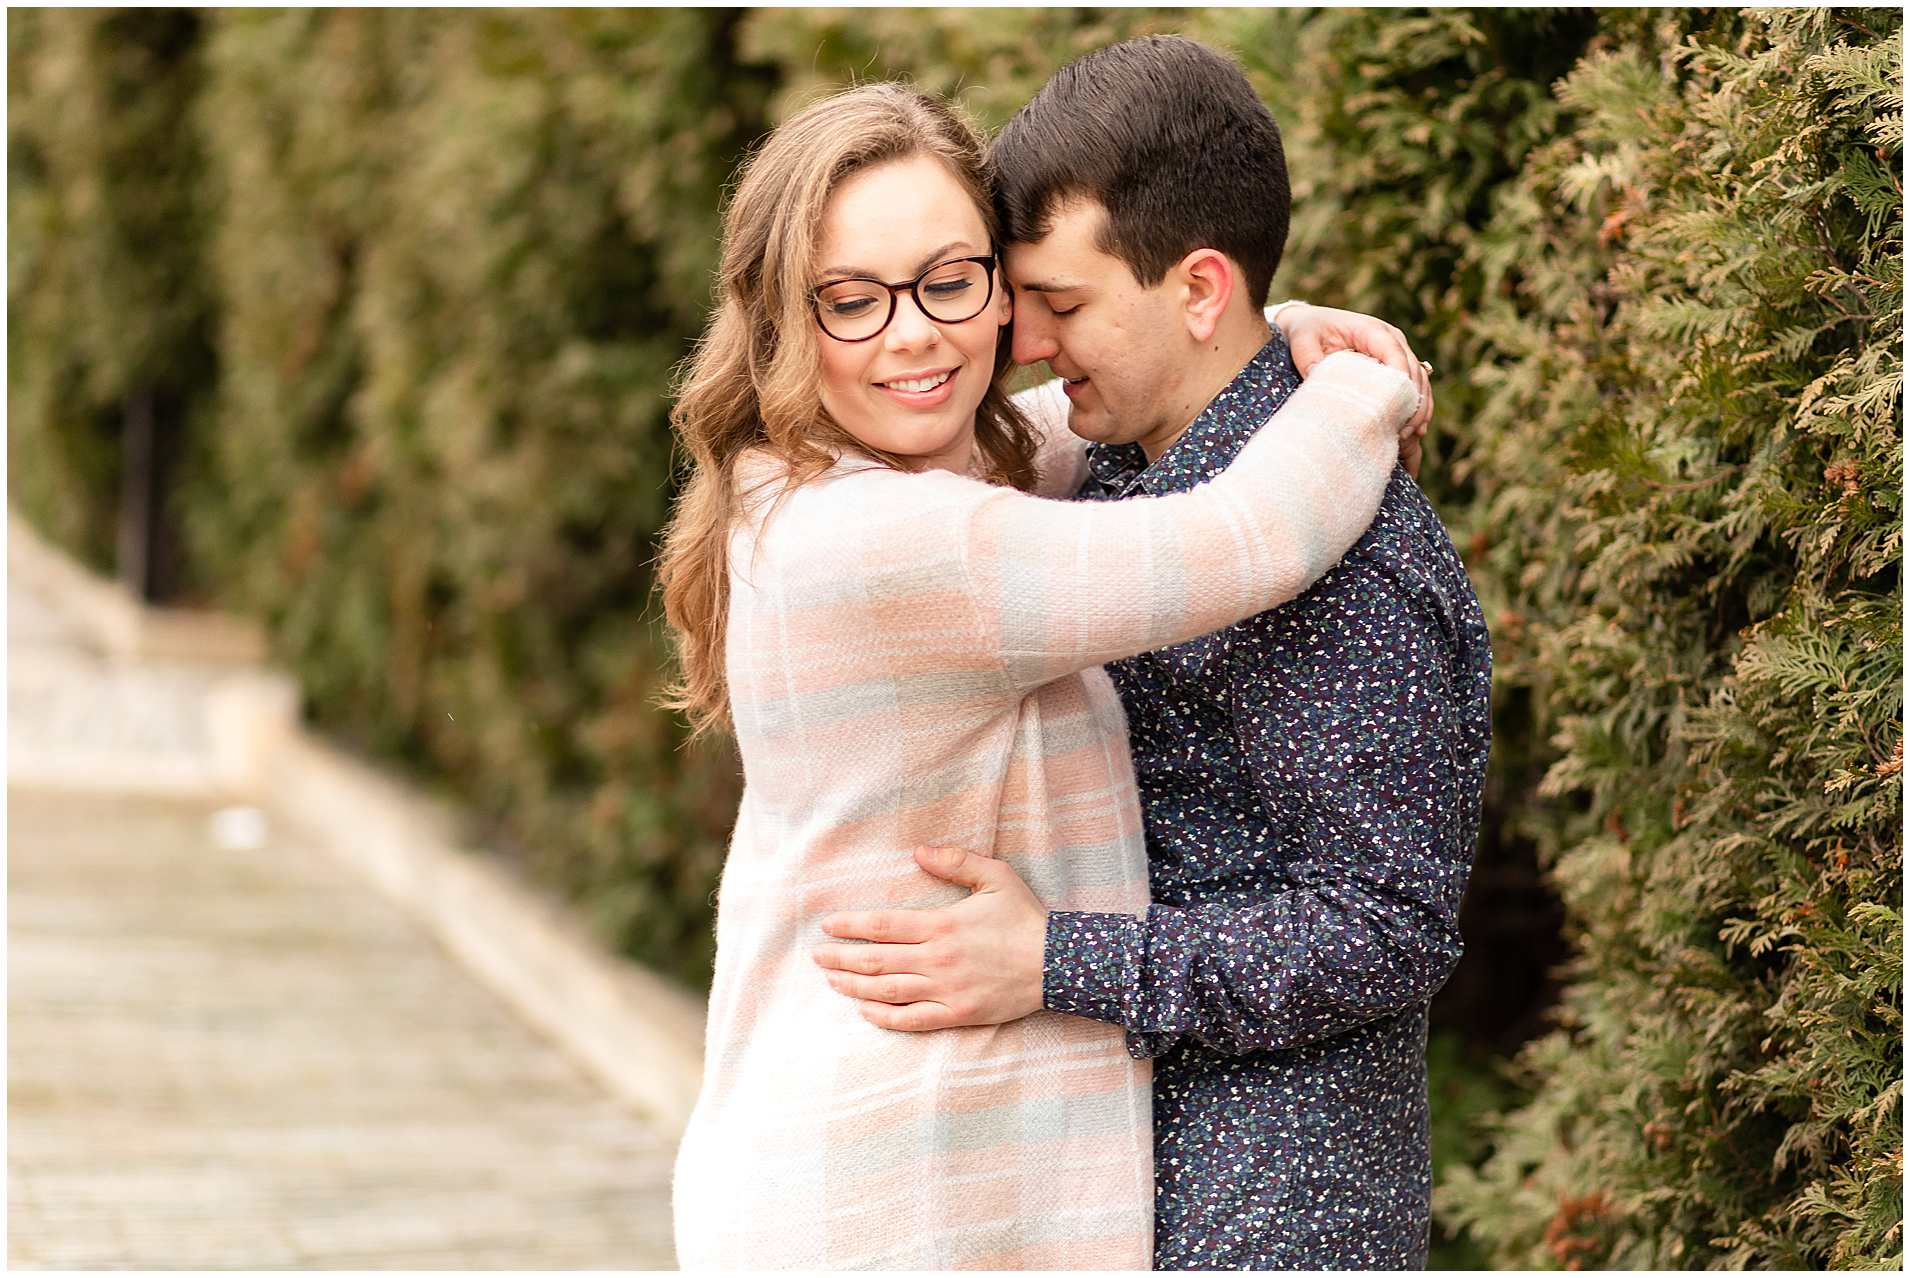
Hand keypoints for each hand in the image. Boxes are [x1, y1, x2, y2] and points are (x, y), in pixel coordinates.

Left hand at [811, 846, 1047, 1030]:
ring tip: (832, 981)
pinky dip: (884, 1017)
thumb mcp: (996, 876)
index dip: (850, 927)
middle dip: (841, 959)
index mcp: (941, 925)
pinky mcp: (957, 1014)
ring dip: (853, 987)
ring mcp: (945, 990)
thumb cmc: (1025, 918)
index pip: (882, 926)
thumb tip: (918, 852)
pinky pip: (912, 1020)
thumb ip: (955, 861)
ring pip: (887, 991)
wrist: (1058, 963)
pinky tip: (865, 1011)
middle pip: (875, 961)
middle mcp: (937, 959)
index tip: (827, 926)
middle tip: (816, 957)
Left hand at [1274, 303, 1433, 475]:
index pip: (1394, 353)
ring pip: (1420, 381)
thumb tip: (1317, 379)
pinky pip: (1416, 388)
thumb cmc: (1308, 331)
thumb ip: (1308, 358)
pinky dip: (1417, 409)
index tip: (1398, 407)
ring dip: (1419, 409)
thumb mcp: (1302, 341)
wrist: (1312, 325)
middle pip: (1413, 371)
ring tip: (1409, 436)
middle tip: (1403, 432)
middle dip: (1413, 402)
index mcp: (1371, 330)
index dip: (1401, 380)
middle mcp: (1391, 339)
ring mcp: (1397, 353)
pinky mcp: (1396, 367)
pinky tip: (1415, 432)